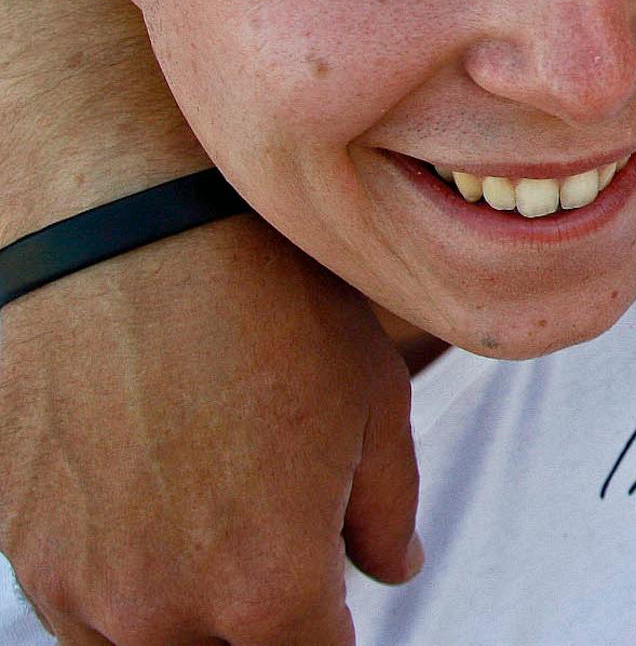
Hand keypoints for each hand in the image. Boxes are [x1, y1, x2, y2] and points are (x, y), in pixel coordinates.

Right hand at [0, 215, 419, 644]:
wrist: (115, 235)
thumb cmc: (263, 304)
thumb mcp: (372, 397)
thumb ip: (389, 506)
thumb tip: (393, 568)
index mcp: (267, 588)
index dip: (335, 627)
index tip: (337, 590)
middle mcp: (163, 612)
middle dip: (263, 617)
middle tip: (280, 529)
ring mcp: (80, 588)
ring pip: (148, 642)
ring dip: (188, 605)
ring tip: (213, 503)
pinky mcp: (23, 553)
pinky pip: (83, 605)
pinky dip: (124, 575)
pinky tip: (152, 491)